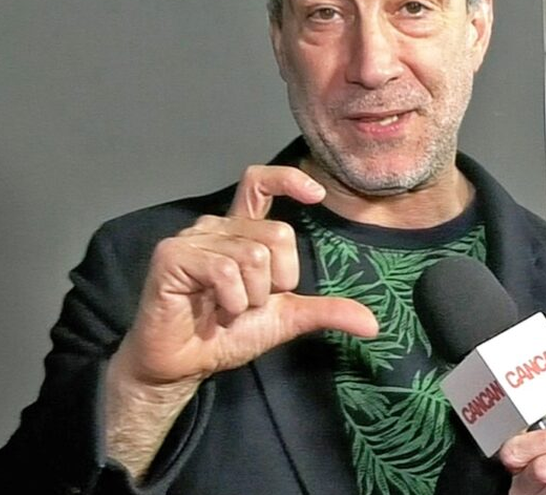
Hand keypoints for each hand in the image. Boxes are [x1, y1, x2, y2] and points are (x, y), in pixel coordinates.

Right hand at [118, 165, 379, 387]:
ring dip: (250, 298)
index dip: (289, 179)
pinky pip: (224, 270)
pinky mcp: (171, 256)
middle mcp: (216, 226)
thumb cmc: (225, 335)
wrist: (181, 366)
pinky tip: (214, 312)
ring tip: (227, 311)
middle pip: (276, 234)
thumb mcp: (284, 320)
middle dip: (276, 282)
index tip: (316, 194)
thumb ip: (324, 312)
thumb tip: (373, 325)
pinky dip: (230, 301)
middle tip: (249, 305)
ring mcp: (192, 239)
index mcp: (240, 232)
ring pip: (253, 255)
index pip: (261, 182)